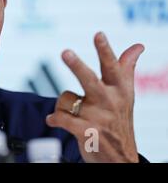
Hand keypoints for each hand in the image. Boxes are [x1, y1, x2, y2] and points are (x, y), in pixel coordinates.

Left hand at [46, 32, 144, 162]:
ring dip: (62, 105)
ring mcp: (98, 118)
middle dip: (77, 66)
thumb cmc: (118, 119)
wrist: (119, 158)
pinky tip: (53, 120)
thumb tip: (138, 45)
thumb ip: (126, 68)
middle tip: (65, 52)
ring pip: (66, 98)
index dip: (104, 50)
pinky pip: (61, 118)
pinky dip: (54, 118)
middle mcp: (109, 101)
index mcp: (119, 90)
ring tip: (72, 113)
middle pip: (89, 79)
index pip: (112, 67)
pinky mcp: (87, 133)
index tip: (98, 34)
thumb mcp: (125, 94)